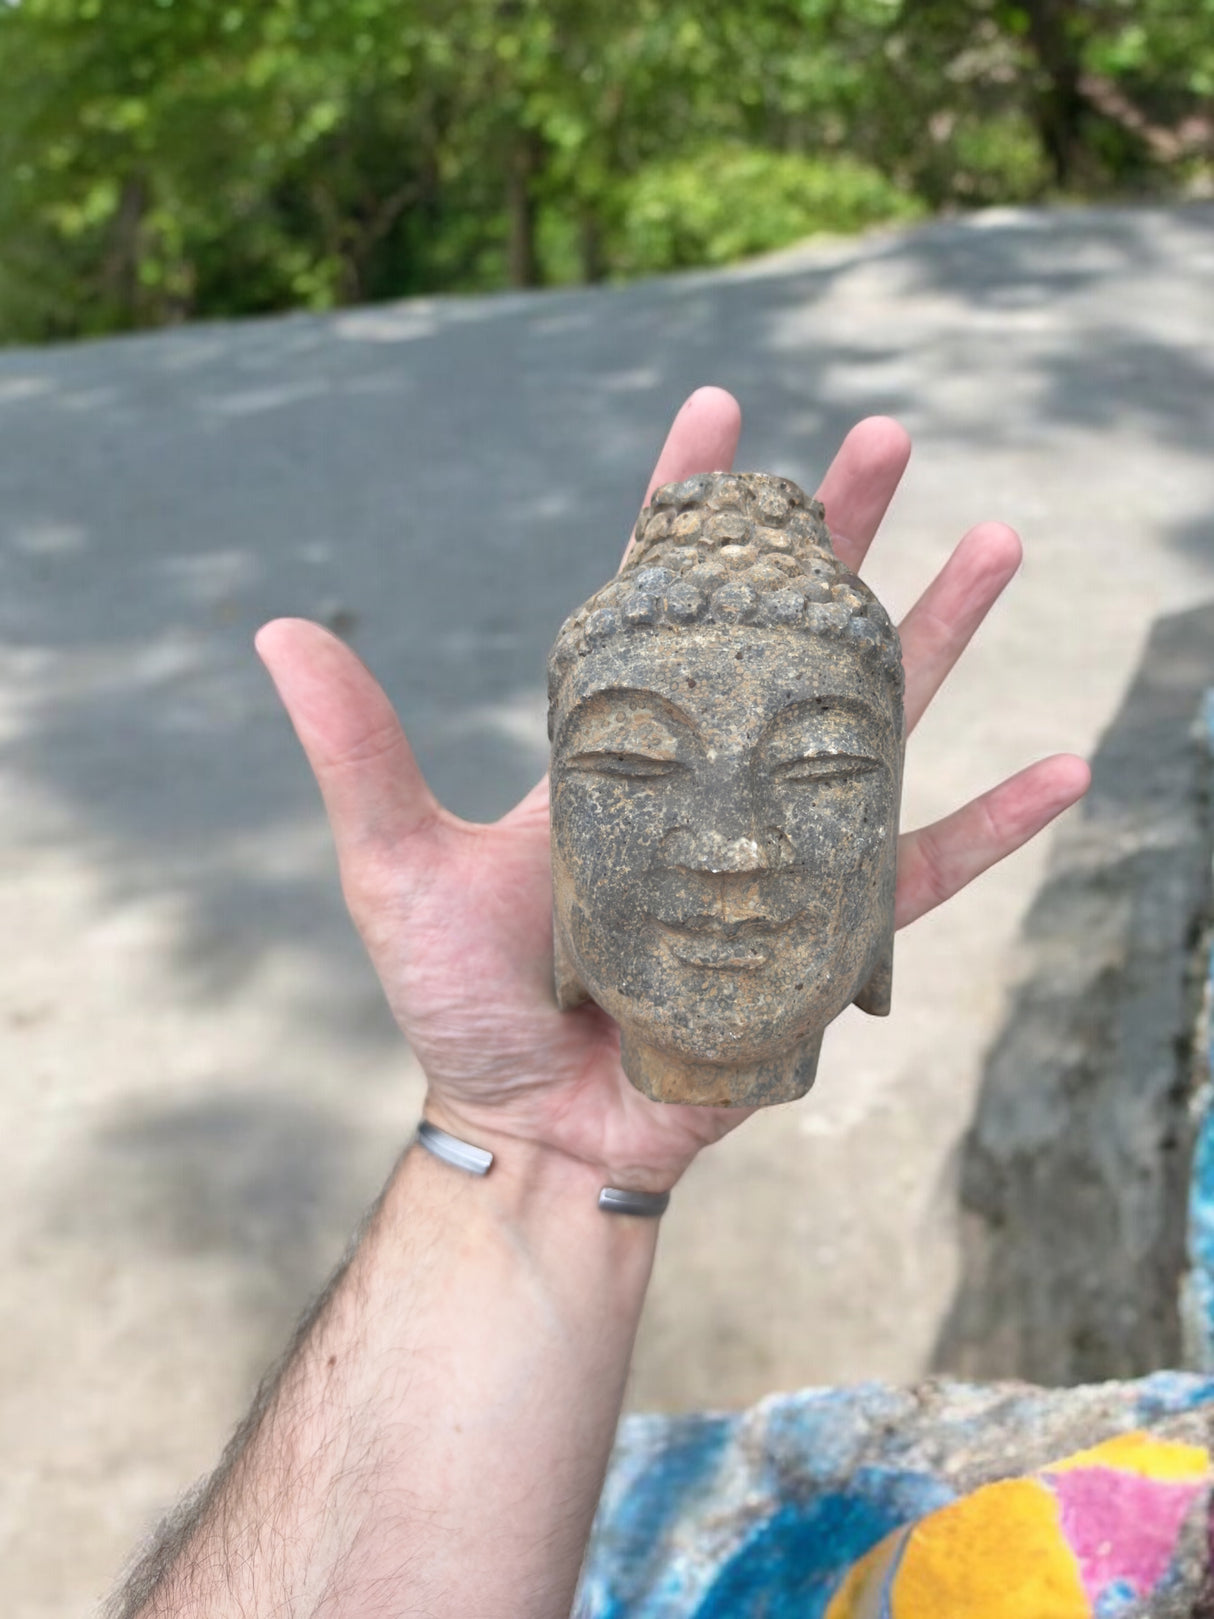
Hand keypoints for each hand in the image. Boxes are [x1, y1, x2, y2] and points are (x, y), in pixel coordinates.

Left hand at [256, 388, 1088, 1190]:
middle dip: (838, 535)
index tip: (719, 410)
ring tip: (996, 542)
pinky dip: (996, 826)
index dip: (684, 503)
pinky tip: (1065, 768)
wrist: (532, 1124)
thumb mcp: (396, 864)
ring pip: (875, 720)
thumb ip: (357, 753)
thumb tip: (276, 629)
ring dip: (938, 633)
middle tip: (887, 437)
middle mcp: (710, 776)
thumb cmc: (462, 1000)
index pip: (656, 597)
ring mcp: (777, 846)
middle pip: (788, 633)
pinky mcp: (823, 935)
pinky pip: (924, 871)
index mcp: (620, 745)